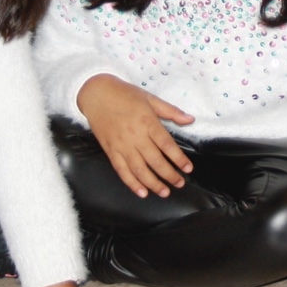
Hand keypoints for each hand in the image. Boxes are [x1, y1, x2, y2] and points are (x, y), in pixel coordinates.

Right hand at [78, 75, 194, 197]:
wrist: (96, 94)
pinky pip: (122, 171)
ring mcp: (122, 145)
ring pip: (139, 169)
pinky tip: (142, 192)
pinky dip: (132, 183)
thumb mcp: (150, 98)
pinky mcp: (110, 151)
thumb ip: (171, 111)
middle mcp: (135, 136)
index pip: (167, 145)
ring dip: (153, 183)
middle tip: (180, 184)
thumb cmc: (124, 94)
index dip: (179, 159)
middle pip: (155, 160)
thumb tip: (190, 119)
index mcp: (147, 122)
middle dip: (169, 175)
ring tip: (164, 192)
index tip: (188, 169)